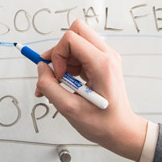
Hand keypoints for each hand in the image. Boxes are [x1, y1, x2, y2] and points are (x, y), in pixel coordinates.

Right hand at [35, 19, 147, 161]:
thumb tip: (41, 68)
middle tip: (56, 72)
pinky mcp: (102, 63)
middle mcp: (107, 56)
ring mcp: (106, 58)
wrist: (121, 131)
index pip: (71, 38)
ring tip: (60, 83)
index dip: (57, 55)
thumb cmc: (102, 123)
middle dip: (60, 50)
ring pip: (76, 41)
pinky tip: (67, 83)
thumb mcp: (69, 109)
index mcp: (102, 64)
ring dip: (63, 60)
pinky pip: (80, 52)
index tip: (58, 76)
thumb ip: (49, 87)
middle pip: (76, 31)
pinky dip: (68, 65)